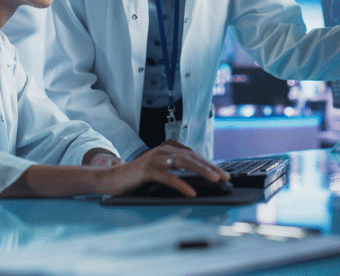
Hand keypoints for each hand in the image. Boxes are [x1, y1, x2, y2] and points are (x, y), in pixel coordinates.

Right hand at [97, 143, 228, 196]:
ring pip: (183, 163)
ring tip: (215, 179)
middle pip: (192, 157)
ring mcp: (155, 158)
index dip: (209, 163)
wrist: (114, 179)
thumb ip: (176, 168)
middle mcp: (163, 150)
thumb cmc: (139, 177)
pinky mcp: (147, 169)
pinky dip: (181, 184)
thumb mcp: (161, 170)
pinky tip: (191, 191)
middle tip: (225, 176)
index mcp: (168, 148)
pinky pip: (168, 177)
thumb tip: (199, 176)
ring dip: (201, 171)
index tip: (222, 173)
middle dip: (210, 167)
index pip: (194, 154)